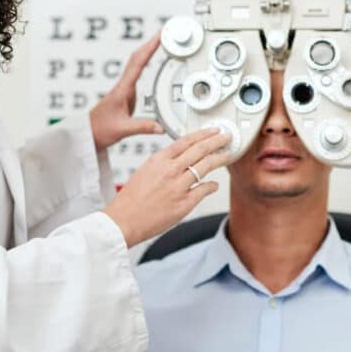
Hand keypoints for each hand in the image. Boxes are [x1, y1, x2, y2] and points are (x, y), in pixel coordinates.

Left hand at [90, 33, 163, 152]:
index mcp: (122, 90)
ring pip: (135, 63)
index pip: (137, 64)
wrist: (87, 134)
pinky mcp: (126, 94)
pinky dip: (144, 61)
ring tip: (159, 40)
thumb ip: (143, 127)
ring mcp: (124, 89)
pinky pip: (136, 72)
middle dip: (150, 43)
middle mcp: (123, 86)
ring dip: (147, 50)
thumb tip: (161, 127)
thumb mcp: (123, 130)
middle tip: (163, 32)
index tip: (159, 37)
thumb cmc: (99, 130)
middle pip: (137, 58)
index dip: (149, 49)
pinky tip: (149, 58)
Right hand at [103, 128, 232, 247]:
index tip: (212, 131)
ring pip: (205, 167)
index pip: (186, 141)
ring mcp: (178, 187)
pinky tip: (214, 184)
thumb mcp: (144, 171)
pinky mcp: (184, 204)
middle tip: (226, 138)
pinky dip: (212, 185)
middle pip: (199, 150)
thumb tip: (179, 160)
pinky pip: (204, 190)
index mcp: (158, 160)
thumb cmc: (130, 199)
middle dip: (216, 141)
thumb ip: (163, 164)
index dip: (203, 134)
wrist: (123, 220)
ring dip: (219, 159)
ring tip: (227, 156)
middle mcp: (169, 170)